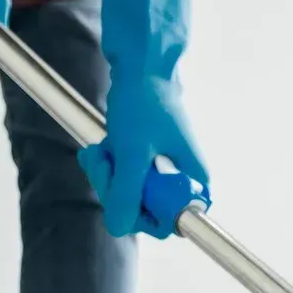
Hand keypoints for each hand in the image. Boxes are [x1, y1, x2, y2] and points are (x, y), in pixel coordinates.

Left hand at [79, 0, 208, 238]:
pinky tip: (99, 148)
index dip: (151, 219)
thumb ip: (126, 194)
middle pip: (148, 209)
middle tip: (104, 167)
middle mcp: (181, 176)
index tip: (130, 205)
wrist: (140, 64)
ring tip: (100, 152)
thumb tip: (119, 227)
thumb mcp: (132, 152)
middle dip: (118, 191)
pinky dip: (107, 164)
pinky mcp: (145, 157)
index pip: (178, 221)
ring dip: (108, 176)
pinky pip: (124, 174)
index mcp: (193, 178)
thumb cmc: (145, 102)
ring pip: (131, 193)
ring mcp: (162, 167)